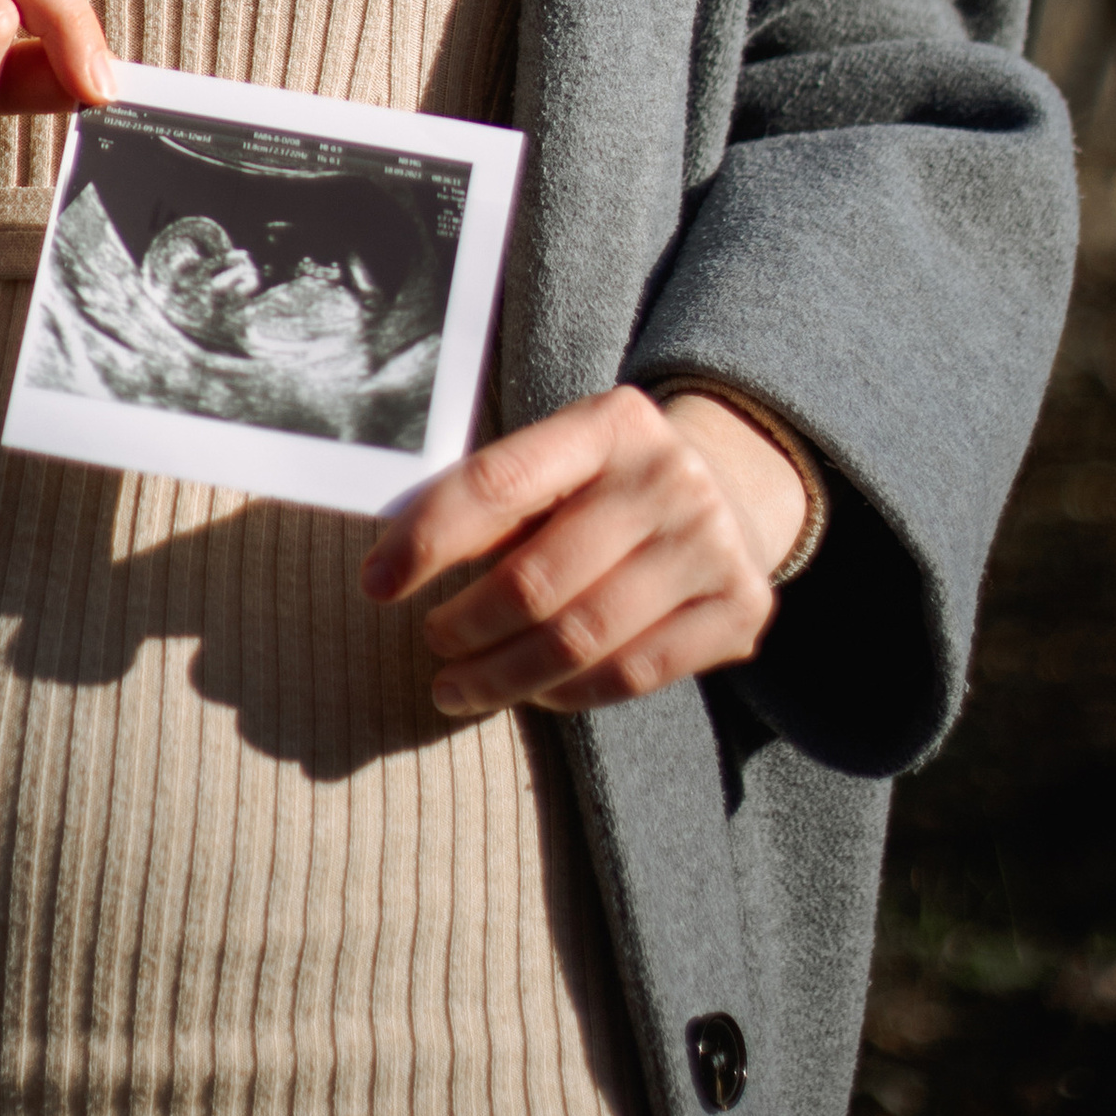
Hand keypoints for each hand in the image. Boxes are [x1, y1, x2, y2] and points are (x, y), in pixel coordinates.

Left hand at [358, 385, 806, 718]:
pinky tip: (532, 693)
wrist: (732, 486)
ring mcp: (712, 544)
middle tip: (433, 643)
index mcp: (609, 422)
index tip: (376, 583)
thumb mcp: (559, 461)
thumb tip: (392, 563)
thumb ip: (494, 501)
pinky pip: (633, 674)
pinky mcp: (739, 608)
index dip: (428, 539)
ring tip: (456, 687)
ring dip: (503, 676)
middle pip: (538, 578)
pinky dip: (568, 694)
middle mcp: (668, 477)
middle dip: (466, 625)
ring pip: (581, 638)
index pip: (498, 483)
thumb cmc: (607, 481)